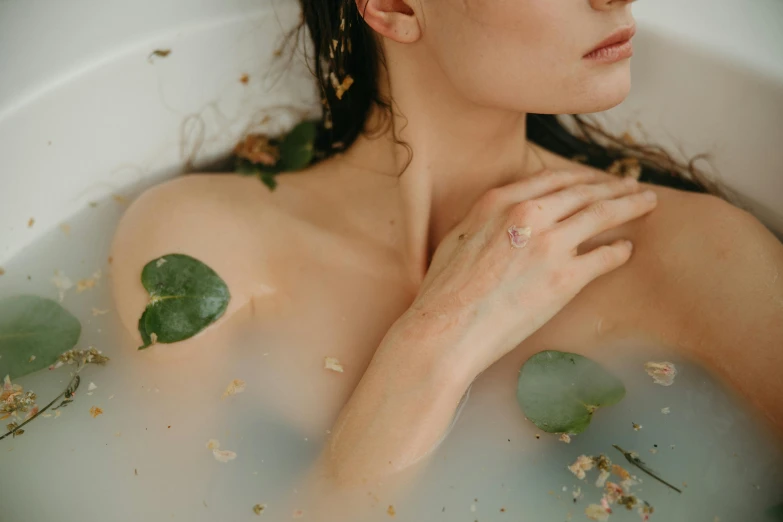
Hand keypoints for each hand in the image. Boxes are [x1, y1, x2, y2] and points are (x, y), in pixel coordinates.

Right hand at [399, 169, 656, 377]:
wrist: (446, 329)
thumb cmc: (443, 291)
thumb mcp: (458, 238)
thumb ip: (486, 219)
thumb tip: (501, 217)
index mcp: (499, 202)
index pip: (552, 179)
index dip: (580, 177)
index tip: (594, 179)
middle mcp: (528, 215)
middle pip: (583, 191)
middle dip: (612, 186)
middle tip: (632, 187)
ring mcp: (549, 245)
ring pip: (602, 215)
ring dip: (629, 206)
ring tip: (646, 204)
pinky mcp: (565, 278)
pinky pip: (605, 257)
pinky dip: (620, 251)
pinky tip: (626, 249)